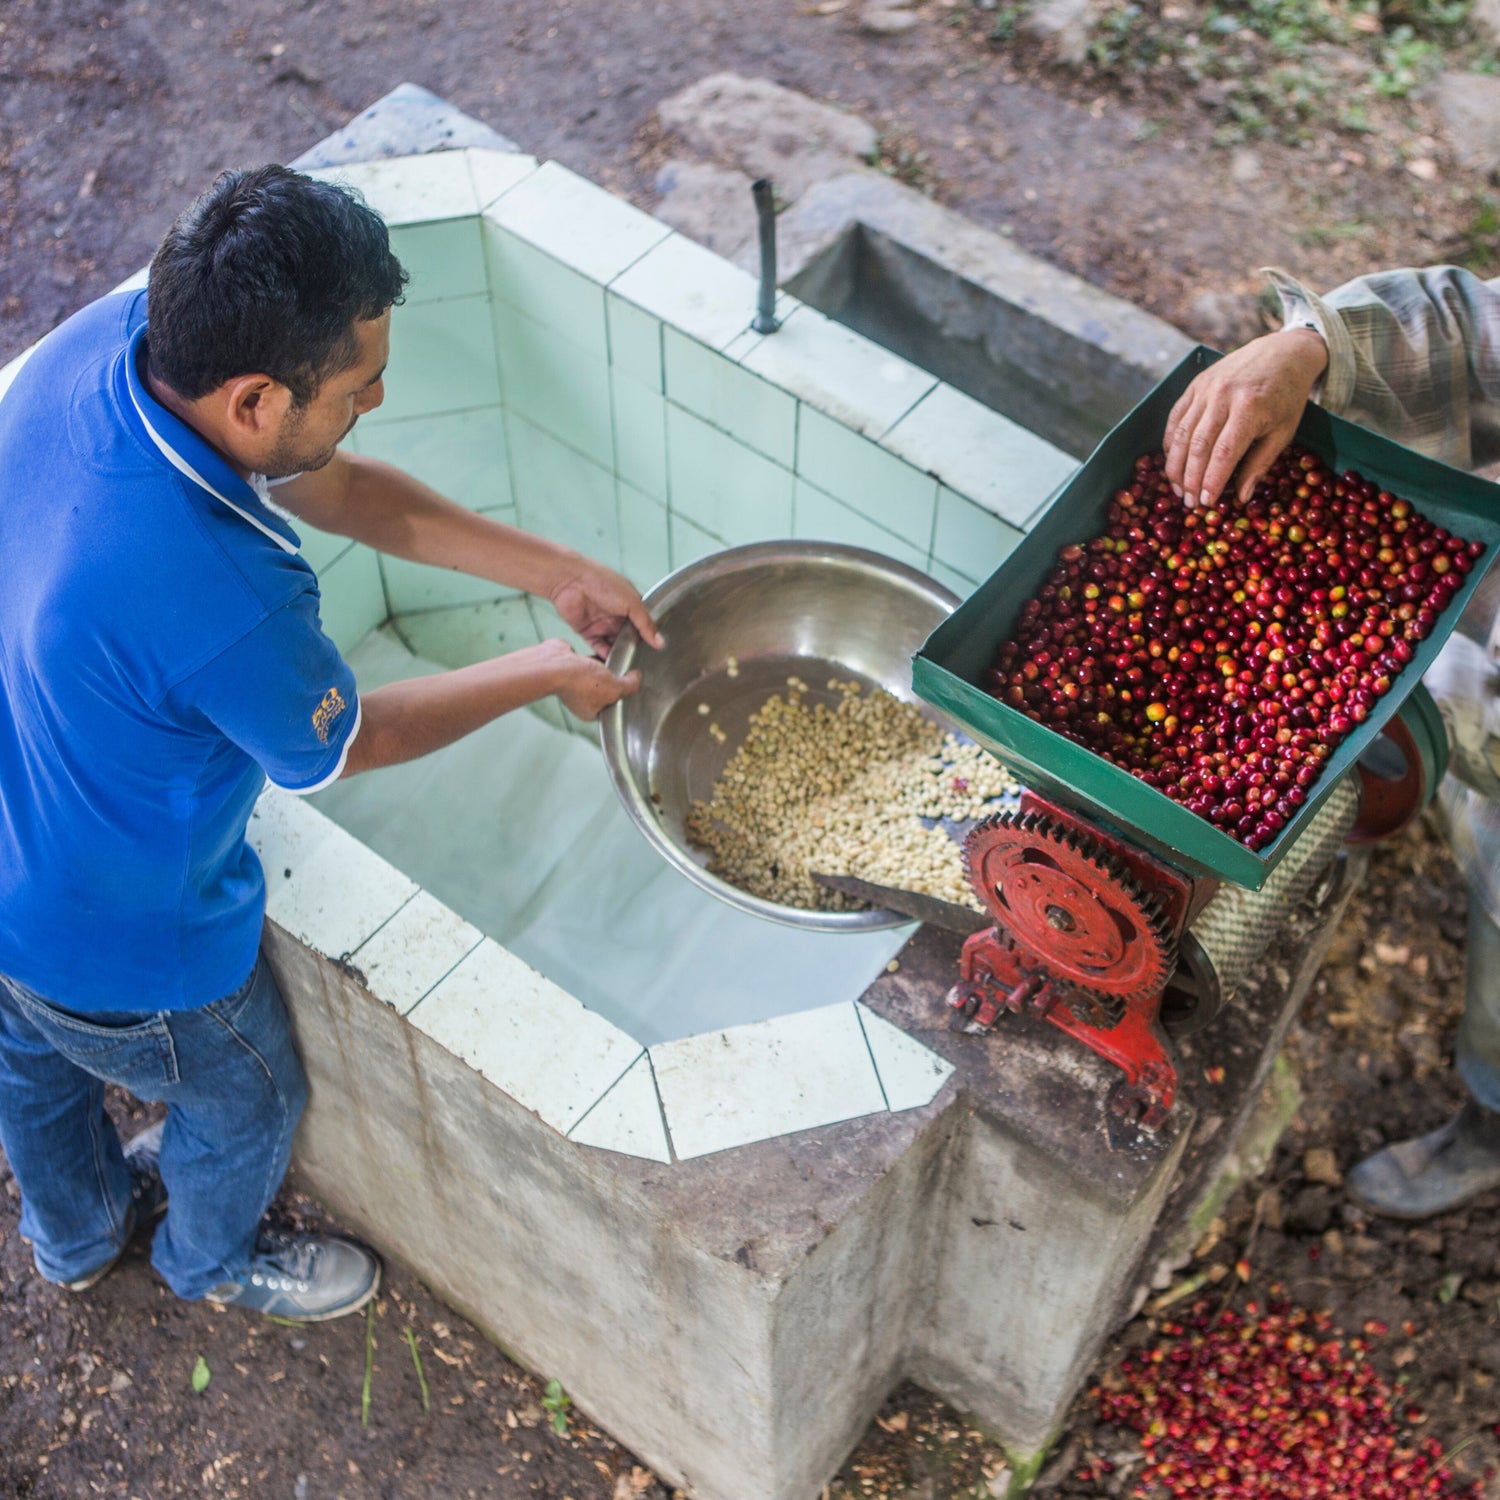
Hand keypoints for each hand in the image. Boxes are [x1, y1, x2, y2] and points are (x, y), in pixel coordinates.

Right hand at [548, 641, 642, 720]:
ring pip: (599, 676)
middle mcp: (582, 701)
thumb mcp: (614, 688)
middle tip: (625, 672)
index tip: (631, 686)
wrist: (554, 664)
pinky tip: (603, 653)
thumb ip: (630, 686)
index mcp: (591, 713)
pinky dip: (597, 658)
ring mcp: (576, 684)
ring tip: (615, 661)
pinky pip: (591, 664)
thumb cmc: (580, 682)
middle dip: (616, 680)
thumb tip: (637, 679)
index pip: (614, 707)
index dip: (624, 697)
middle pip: (607, 690)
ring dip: (607, 668)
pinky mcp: (572, 668)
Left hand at [549, 556, 663, 657]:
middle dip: (634, 649)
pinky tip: (612, 665)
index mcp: (630, 604)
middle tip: (641, 662)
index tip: (656, 651)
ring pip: (614, 645)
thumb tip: (659, 642)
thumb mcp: (631, 602)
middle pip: (629, 638)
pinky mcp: (588, 632)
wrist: (571, 581)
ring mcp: (602, 624)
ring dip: (620, 655)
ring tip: (628, 667)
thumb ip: (646, 624)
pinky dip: (605, 657)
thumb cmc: (601, 582)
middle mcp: (617, 615)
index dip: (649, 636)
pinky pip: (599, 648)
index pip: (643, 624)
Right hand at [1164, 327, 1329, 508]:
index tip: (1207, 502)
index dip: (1211, 481)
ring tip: (1178, 489)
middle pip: (1198, 446)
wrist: (1283, 353)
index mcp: (1250, 407)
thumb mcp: (1283, 432)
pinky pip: (1175, 418)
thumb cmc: (1286, 397)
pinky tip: (1173, 463)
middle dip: (1190, 479)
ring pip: (1181, 434)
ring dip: (1175, 466)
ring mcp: (1205, 388)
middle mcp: (1223, 396)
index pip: (1224, 453)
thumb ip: (1259, 464)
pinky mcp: (1194, 385)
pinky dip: (1170, 444)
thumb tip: (1241, 497)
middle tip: (1189, 503)